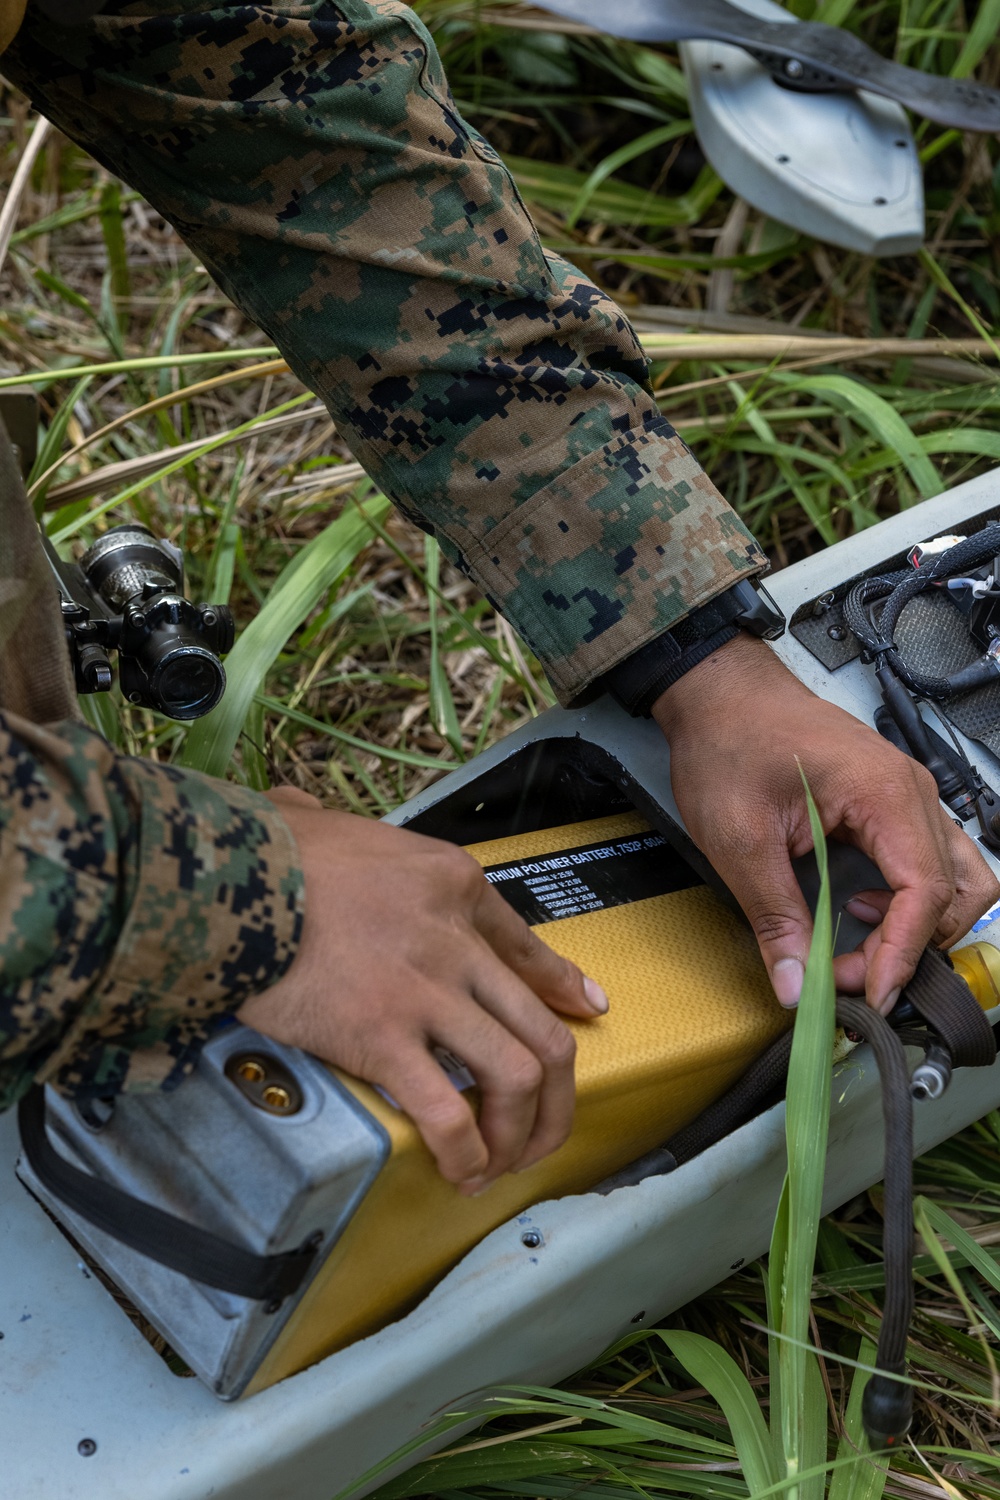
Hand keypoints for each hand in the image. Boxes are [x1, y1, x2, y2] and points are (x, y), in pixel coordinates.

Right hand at [238, 788, 607, 1192]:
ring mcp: (426, 991)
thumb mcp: (338, 823)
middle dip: (557, 1095)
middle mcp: (457, 940)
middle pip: (543, 1029)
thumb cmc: (271, 850)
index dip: (563, 990)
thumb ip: (340, 831)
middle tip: (543, 1129)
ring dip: (519, 1132)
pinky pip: (446, 1112)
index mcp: (455, 884)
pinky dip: (464, 1152)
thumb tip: (299, 808)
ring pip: (514, 1075)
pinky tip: (460, 1171)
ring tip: (501, 1162)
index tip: (582, 1011)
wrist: (229, 874)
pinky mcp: (382, 1038)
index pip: (527, 949)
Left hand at [652, 634, 998, 1012]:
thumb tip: (795, 981)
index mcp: (883, 793)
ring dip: (918, 927)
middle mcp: (909, 792)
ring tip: (862, 949)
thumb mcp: (738, 838)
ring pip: (954, 881)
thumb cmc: (729, 740)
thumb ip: (773, 915)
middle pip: (950, 893)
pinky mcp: (890, 804)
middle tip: (847, 977)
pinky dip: (909, 903)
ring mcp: (905, 796)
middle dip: (905, 948)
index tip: (870, 992)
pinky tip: (860, 912)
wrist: (720, 694)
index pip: (925, 892)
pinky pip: (928, 863)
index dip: (902, 953)